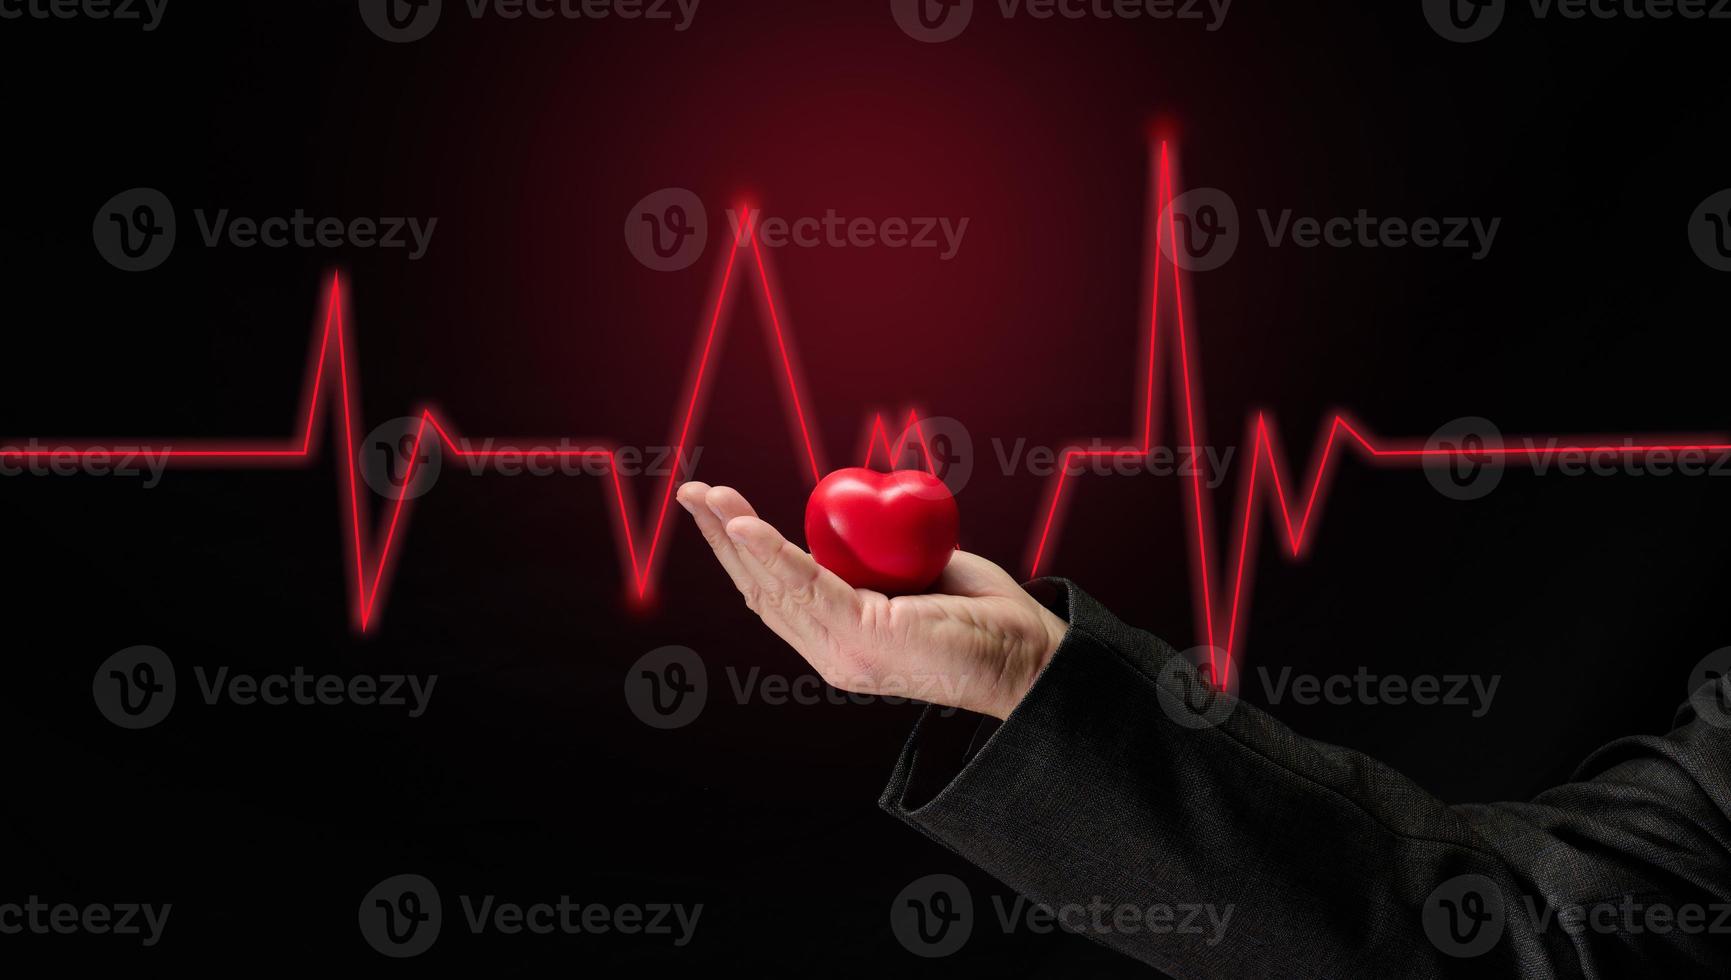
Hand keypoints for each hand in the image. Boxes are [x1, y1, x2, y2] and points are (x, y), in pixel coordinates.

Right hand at [676, 481, 1067, 719]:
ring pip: (774, 585)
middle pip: (759, 587)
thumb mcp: (915, 571)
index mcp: (839, 638)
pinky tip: (745, 525)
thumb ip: (876, 556)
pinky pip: (807, 587)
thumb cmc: (981, 611)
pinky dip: (772, 552)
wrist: (1029, 655)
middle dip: (720, 536)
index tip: (716, 508)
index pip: (774, 591)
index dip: (739, 550)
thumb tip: (856, 518)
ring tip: (707, 495)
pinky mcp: (862, 641)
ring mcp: (843, 652)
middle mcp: (832, 652)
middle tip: (691, 491)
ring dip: (735, 535)